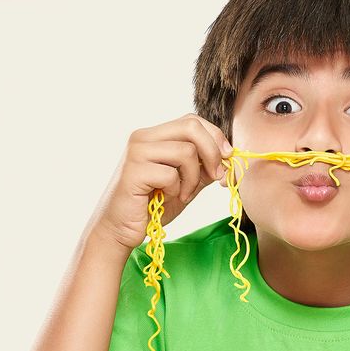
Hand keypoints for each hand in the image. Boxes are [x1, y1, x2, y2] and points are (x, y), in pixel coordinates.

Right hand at [89, 114, 232, 250]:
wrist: (121, 229)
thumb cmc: (152, 206)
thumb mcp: (186, 183)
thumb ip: (203, 167)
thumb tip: (229, 156)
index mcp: (155, 135)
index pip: (192, 120)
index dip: (215, 136)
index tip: (227, 157)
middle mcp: (143, 137)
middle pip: (191, 126)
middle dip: (212, 152)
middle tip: (215, 176)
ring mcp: (136, 152)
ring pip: (185, 151)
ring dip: (193, 178)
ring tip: (182, 193)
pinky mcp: (133, 171)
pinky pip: (171, 174)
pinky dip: (176, 190)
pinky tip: (164, 199)